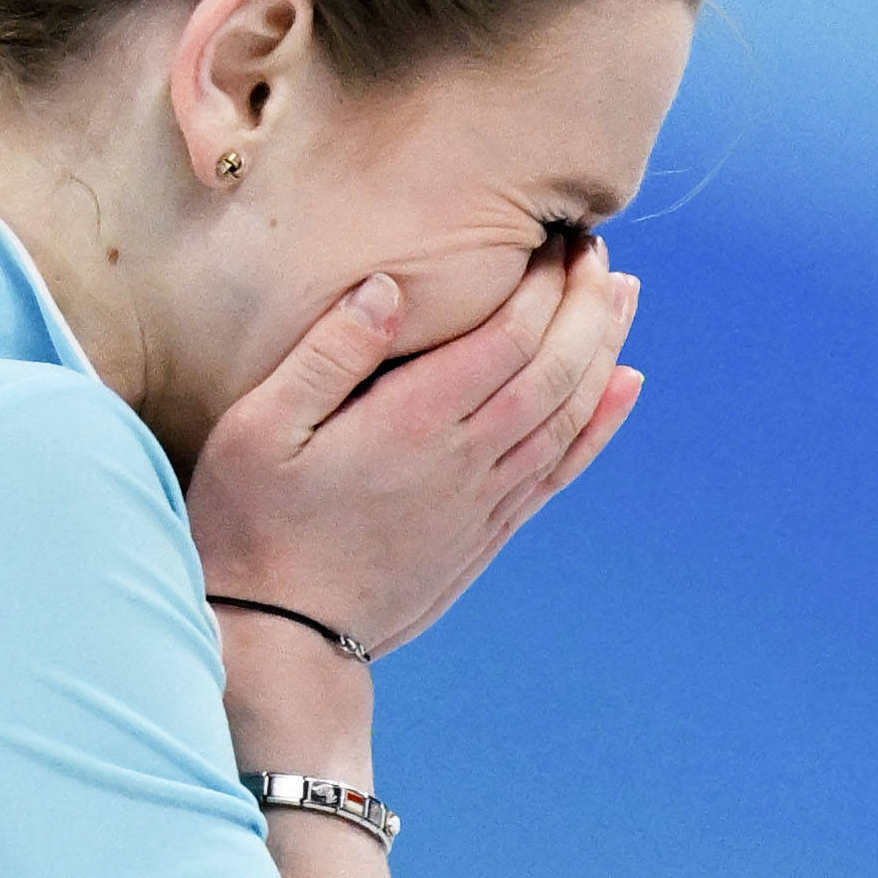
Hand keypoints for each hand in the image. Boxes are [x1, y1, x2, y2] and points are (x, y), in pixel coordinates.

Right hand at [186, 239, 640, 655]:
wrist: (280, 642)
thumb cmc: (251, 526)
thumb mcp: (259, 429)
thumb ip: (327, 354)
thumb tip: (389, 285)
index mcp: (413, 422)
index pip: (508, 335)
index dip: (541, 281)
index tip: (550, 236)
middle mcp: (464, 461)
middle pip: (554, 368)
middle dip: (584, 302)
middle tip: (595, 248)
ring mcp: (483, 503)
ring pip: (568, 414)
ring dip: (603, 349)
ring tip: (626, 296)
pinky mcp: (485, 535)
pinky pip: (560, 470)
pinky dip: (600, 424)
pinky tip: (623, 386)